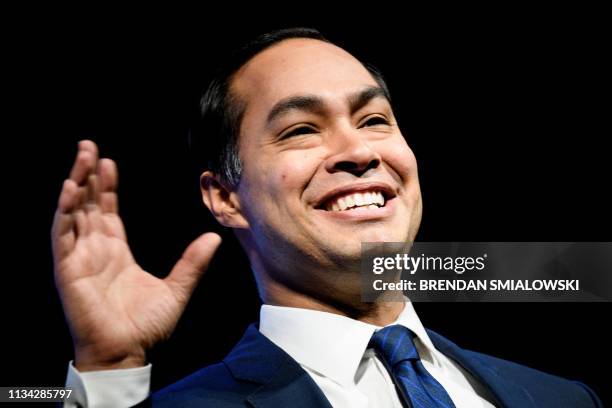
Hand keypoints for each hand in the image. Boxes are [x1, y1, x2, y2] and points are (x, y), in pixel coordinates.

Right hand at [52, 140, 220, 370]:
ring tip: (82, 156)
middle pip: (87, 204)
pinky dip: (64, 211)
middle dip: (87, 175)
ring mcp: (79, 258)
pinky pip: (61, 235)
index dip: (106, 187)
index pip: (107, 211)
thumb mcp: (177, 288)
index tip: (109, 163)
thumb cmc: (147, 326)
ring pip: (72, 212)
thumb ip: (193, 263)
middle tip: (88, 146)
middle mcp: (95, 250)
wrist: (129, 352)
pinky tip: (70, 188)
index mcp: (116, 252)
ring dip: (75, 183)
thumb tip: (214, 238)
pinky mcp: (67, 269)